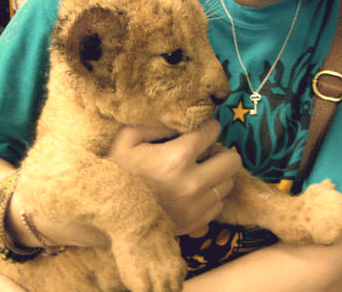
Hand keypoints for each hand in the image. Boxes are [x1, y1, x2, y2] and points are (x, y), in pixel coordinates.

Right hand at [109, 119, 237, 234]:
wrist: (109, 215)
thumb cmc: (116, 172)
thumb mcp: (126, 138)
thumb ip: (155, 123)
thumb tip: (181, 120)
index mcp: (176, 158)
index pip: (212, 131)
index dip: (207, 126)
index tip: (199, 129)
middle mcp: (192, 183)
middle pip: (232, 160)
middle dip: (219, 150)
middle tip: (204, 152)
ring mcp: (196, 206)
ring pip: (229, 182)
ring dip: (217, 173)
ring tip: (197, 171)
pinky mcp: (196, 222)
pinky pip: (219, 203)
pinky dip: (210, 194)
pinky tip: (192, 190)